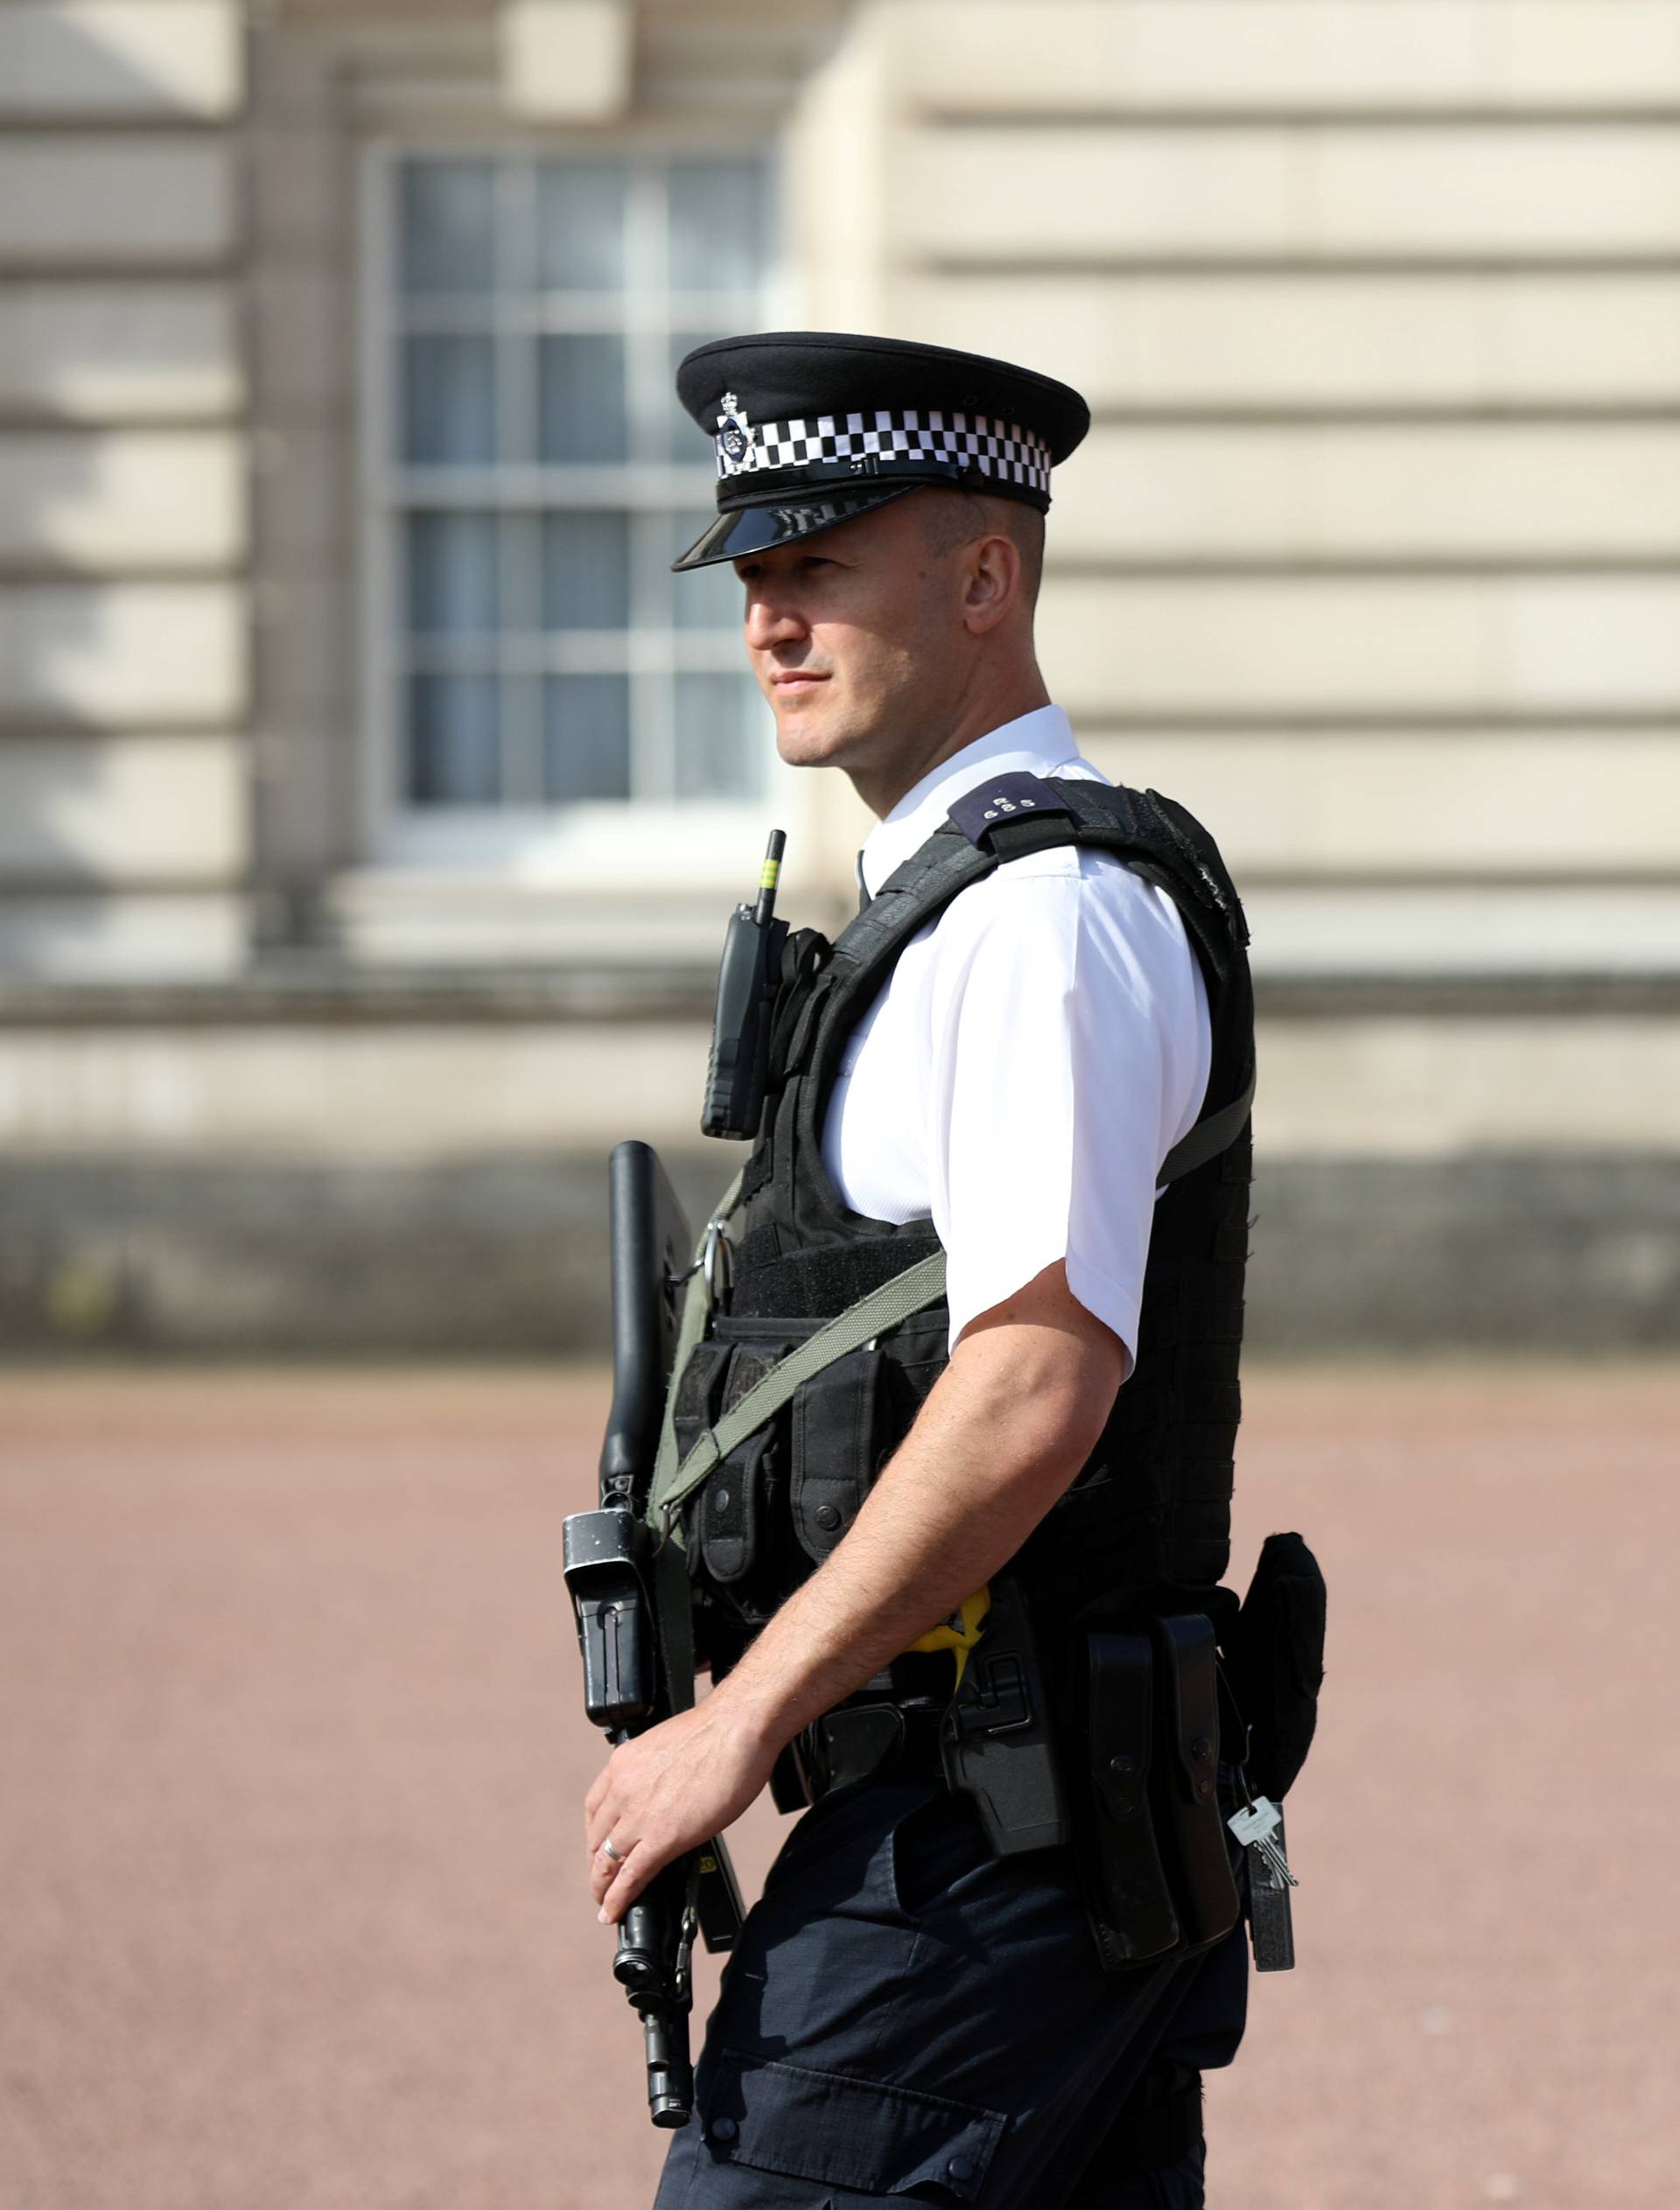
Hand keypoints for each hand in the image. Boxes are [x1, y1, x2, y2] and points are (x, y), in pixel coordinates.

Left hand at [584, 1694, 777, 1924]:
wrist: (737, 1727)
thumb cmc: (718, 1731)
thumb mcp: (668, 1747)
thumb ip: (658, 1773)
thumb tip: (667, 1791)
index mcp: (623, 1763)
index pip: (594, 1808)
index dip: (594, 1834)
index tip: (598, 1848)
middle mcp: (622, 1788)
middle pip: (597, 1837)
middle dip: (597, 1864)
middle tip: (601, 1881)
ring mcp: (639, 1815)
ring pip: (607, 1861)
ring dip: (603, 1887)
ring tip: (604, 1904)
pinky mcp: (662, 1837)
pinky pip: (631, 1875)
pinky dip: (618, 1899)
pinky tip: (613, 1912)